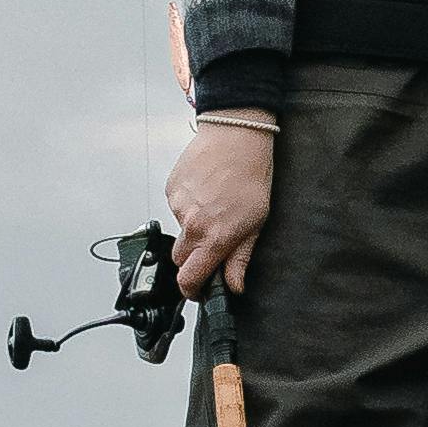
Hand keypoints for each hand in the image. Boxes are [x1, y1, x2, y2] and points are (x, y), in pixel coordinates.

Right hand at [166, 115, 277, 298]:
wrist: (236, 135)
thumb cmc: (252, 175)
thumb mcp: (256, 222)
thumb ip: (240, 258)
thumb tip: (234, 286)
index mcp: (213, 237)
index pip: (188, 280)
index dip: (192, 291)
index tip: (199, 290)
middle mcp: (191, 225)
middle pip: (179, 259)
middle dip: (193, 261)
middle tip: (213, 246)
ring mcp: (177, 206)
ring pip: (179, 232)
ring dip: (193, 229)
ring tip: (216, 207)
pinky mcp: (171, 190)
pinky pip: (176, 208)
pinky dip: (189, 207)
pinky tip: (207, 192)